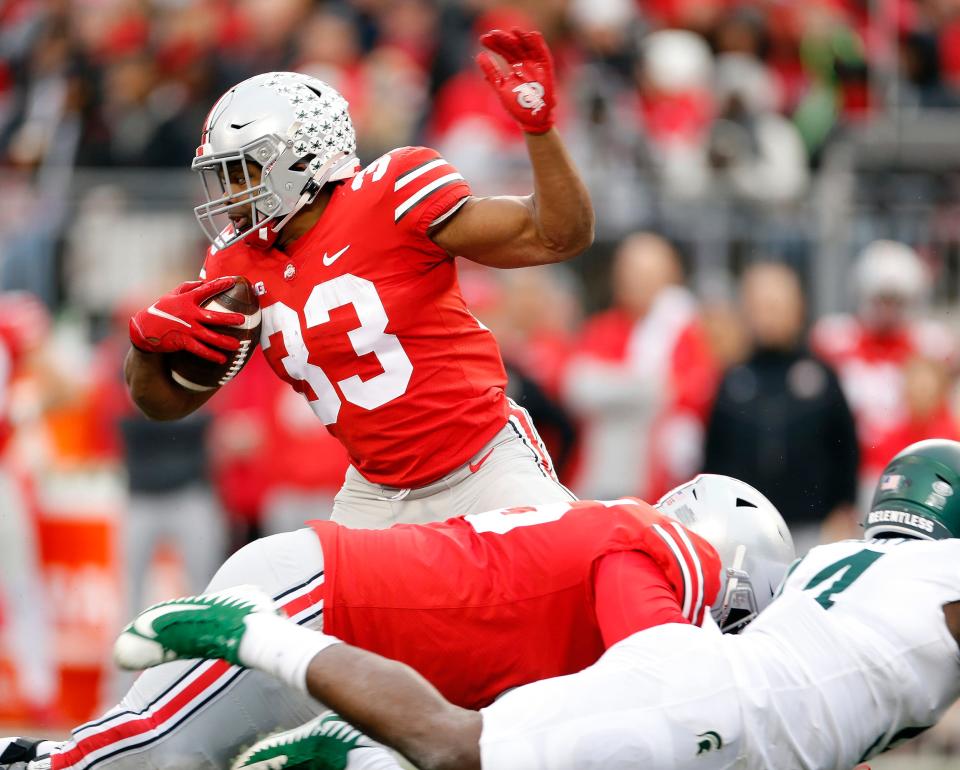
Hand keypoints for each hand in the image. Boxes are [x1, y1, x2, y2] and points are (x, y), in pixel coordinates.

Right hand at [129, 277, 243, 363]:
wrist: (144, 328)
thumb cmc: (161, 310)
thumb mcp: (172, 294)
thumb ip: (188, 287)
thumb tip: (204, 281)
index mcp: (186, 300)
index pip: (205, 289)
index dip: (219, 285)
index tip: (233, 281)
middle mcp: (188, 314)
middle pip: (213, 316)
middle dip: (229, 318)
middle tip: (242, 320)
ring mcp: (186, 329)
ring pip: (209, 336)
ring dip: (224, 341)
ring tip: (237, 345)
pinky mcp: (182, 341)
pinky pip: (200, 349)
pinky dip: (211, 355)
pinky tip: (222, 360)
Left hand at [477, 28, 555, 133]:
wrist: (531, 119)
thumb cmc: (517, 106)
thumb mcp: (501, 87)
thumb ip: (492, 72)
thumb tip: (480, 55)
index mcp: (515, 68)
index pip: (504, 51)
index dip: (494, 44)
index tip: (482, 39)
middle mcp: (525, 64)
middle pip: (514, 47)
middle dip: (503, 40)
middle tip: (491, 34)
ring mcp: (535, 66)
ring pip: (527, 47)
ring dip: (520, 38)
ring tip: (511, 30)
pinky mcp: (545, 70)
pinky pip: (543, 54)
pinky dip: (539, 45)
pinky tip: (532, 35)